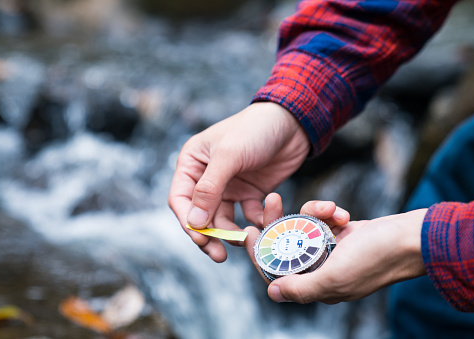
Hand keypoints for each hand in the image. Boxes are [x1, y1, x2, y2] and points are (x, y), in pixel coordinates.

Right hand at [168, 102, 309, 261]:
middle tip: (219, 255)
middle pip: (200, 215)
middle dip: (209, 235)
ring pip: (222, 219)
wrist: (293, 123)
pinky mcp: (250, 193)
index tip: (202, 240)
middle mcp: (206, 177)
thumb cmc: (255, 130)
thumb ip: (210, 189)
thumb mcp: (229, 155)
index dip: (188, 222)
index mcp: (192, 163)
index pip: (180, 199)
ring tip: (245, 240)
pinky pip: (246, 215)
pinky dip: (253, 222)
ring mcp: (229, 186)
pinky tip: (263, 221)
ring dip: (231, 233)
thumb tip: (194, 223)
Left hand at [245, 194, 426, 303]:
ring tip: (329, 209)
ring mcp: (332, 250)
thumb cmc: (377, 258)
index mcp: (317, 285)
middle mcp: (321, 269)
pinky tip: (340, 211)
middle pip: (287, 246)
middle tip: (271, 201)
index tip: (247, 231)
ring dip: (312, 214)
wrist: (412, 238)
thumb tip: (272, 292)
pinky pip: (323, 220)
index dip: (260, 253)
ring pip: (305, 228)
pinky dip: (328, 212)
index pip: (277, 271)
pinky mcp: (342, 233)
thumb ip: (302, 287)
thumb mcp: (336, 277)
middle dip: (279, 223)